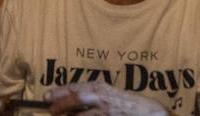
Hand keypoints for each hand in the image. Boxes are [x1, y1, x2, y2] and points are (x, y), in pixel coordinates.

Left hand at [47, 83, 167, 114]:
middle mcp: (102, 96)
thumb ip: (97, 96)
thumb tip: (77, 100)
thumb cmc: (132, 105)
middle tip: (50, 109)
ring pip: (81, 115)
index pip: (76, 87)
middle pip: (76, 98)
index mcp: (101, 88)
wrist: (152, 113)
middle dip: (60, 103)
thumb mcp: (113, 95)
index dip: (60, 91)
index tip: (48, 95)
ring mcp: (105, 110)